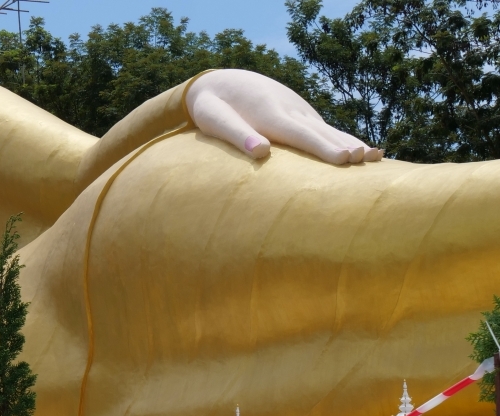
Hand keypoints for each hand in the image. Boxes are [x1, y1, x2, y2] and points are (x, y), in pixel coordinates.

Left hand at [187, 69, 380, 164]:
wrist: (220, 81)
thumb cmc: (212, 107)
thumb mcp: (215, 120)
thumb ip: (236, 135)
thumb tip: (261, 152)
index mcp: (269, 114)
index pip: (300, 134)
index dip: (323, 147)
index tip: (345, 158)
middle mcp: (290, 110)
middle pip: (321, 132)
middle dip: (345, 145)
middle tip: (369, 159)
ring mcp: (298, 110)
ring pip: (328, 129)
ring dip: (352, 142)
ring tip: (377, 157)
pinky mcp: (300, 115)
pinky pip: (326, 129)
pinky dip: (346, 139)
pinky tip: (367, 151)